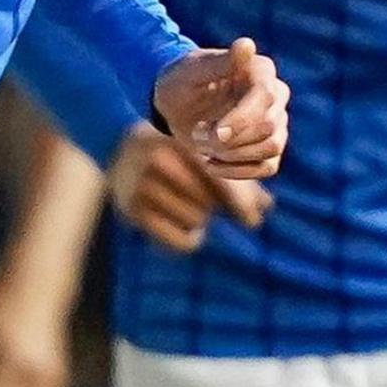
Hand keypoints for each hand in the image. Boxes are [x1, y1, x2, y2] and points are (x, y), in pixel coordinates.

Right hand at [109, 120, 269, 255]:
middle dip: (212, 205)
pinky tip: (189, 231)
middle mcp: (161, 164)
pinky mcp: (133, 211)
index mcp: (182, 145)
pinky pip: (178, 241)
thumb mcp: (200, 155)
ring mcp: (143, 188)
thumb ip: (234, 180)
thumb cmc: (172, 152)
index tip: (252, 221)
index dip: (239, 203)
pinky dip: (189, 240)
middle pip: (209, 203)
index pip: (218, 181)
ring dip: (198, 220)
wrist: (118, 147)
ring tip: (185, 206)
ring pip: (194, 221)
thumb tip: (267, 207)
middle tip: (203, 199)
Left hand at [154, 39, 287, 179]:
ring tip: (203, 145)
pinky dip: (237, 170)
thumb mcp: (194, 70)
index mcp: (261, 71)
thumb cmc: (183, 81)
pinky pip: (267, 167)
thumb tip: (246, 45)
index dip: (241, 119)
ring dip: (233, 155)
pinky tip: (211, 163)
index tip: (212, 133)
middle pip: (269, 127)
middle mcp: (275, 95)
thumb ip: (221, 62)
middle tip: (197, 133)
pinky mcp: (269, 146)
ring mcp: (276, 122)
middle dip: (230, 139)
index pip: (265, 97)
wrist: (177, 103)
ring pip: (272, 148)